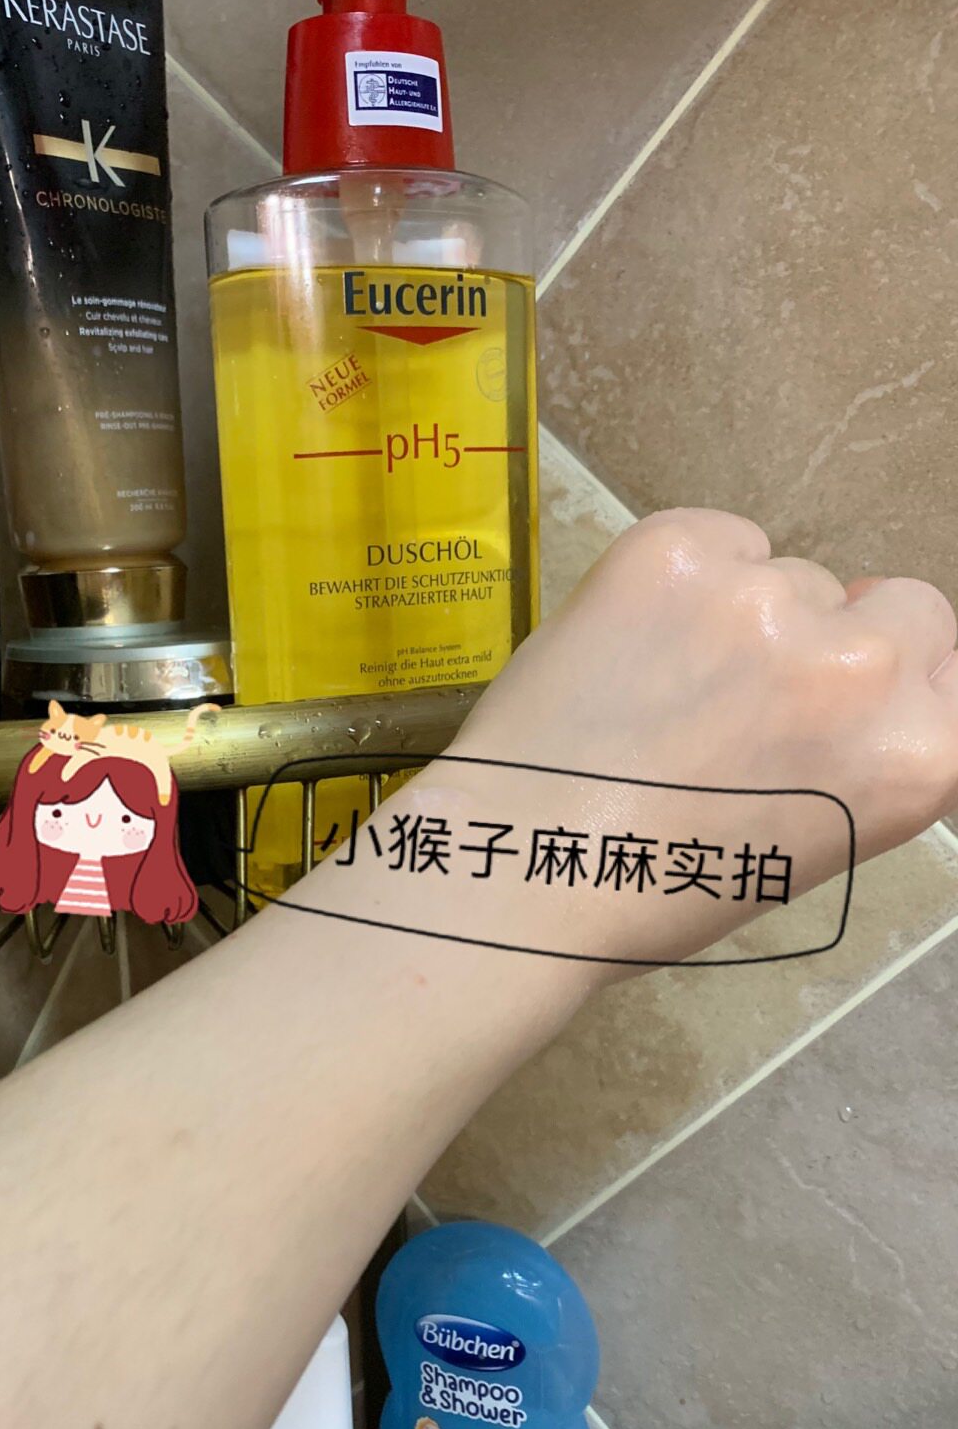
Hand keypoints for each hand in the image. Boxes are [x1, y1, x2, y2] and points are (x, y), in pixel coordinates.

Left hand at [432, 508, 957, 969]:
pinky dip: (681, 580)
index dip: (899, 682)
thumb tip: (855, 687)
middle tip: (750, 694)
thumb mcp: (806, 845)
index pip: (955, 668)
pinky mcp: (678, 552)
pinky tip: (628, 650)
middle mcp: (862, 668)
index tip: (844, 701)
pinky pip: (717, 539)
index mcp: (916, 759)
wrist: (514, 870)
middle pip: (899, 603)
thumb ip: (858, 757)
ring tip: (659, 694)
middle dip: (839, 637)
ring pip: (792, 576)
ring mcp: (768, 600)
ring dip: (743, 619)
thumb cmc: (650, 888)